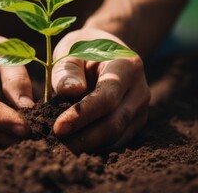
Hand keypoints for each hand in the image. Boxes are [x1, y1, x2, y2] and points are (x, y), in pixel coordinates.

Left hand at [52, 28, 149, 151]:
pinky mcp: (136, 121)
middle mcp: (140, 89)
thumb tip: (69, 92)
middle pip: (115, 122)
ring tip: (61, 148)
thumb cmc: (85, 47)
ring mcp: (141, 108)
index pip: (106, 97)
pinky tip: (75, 145)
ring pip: (117, 136)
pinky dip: (96, 145)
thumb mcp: (72, 48)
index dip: (82, 115)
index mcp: (127, 66)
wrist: (108, 49)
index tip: (58, 127)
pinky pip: (117, 140)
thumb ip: (68, 68)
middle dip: (84, 138)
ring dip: (89, 145)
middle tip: (55, 146)